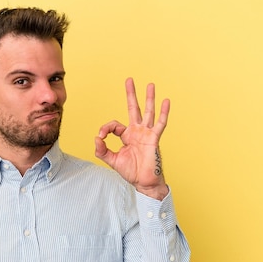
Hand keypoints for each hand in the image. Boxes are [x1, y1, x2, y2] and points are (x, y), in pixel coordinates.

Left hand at [95, 78, 169, 199]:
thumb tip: (96, 138)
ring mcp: (146, 133)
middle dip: (131, 94)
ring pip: (148, 112)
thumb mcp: (112, 160)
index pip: (114, 125)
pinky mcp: (154, 138)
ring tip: (151, 85)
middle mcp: (137, 132)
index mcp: (126, 136)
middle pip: (133, 108)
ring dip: (149, 98)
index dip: (105, 128)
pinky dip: (163, 112)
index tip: (101, 137)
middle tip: (129, 80)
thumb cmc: (131, 171)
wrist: (143, 182)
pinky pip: (160, 123)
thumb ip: (102, 150)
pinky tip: (166, 101)